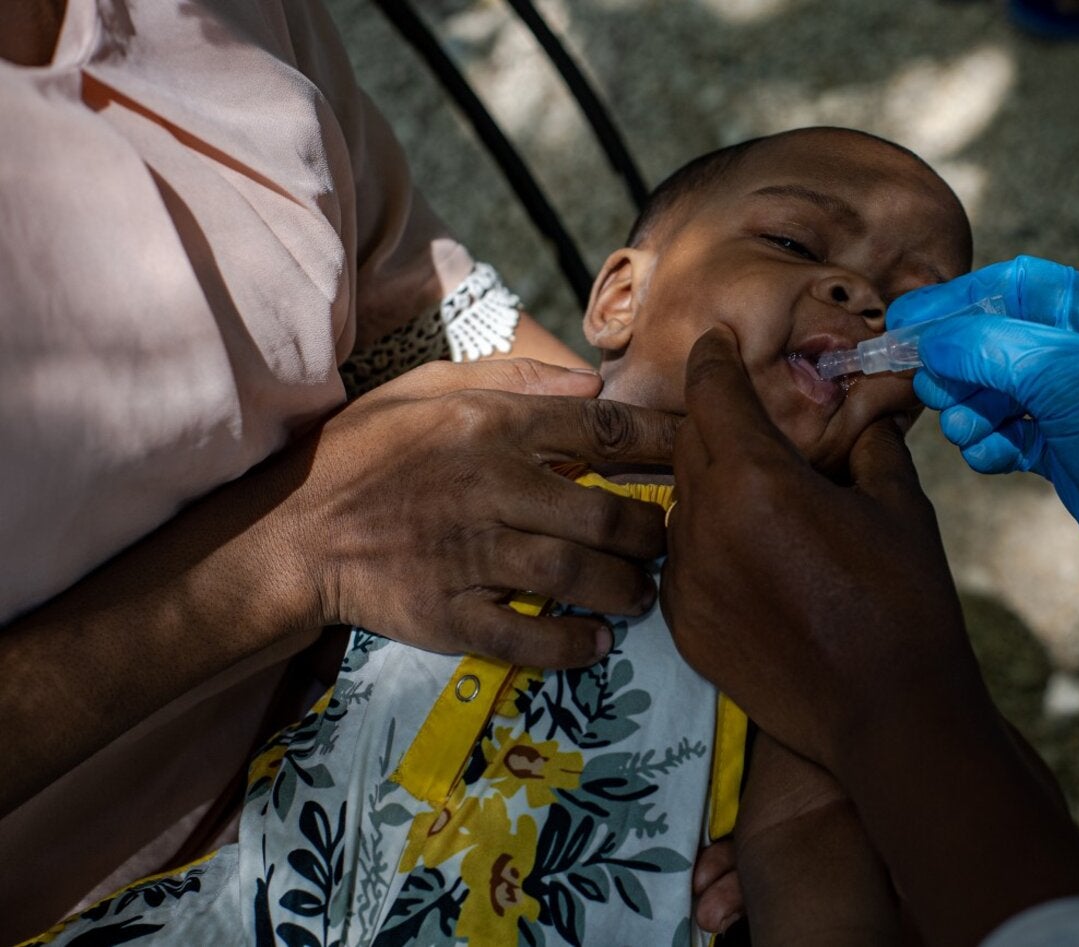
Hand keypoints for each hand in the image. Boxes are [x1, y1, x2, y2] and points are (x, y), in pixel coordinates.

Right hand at [285, 358, 677, 665]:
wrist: (291, 532)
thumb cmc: (364, 451)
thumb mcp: (427, 387)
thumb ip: (512, 380)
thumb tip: (590, 383)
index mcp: (488, 426)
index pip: (599, 428)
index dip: (661, 440)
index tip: (699, 451)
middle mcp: (487, 488)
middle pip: (601, 514)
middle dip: (651, 531)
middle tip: (666, 540)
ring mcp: (467, 556)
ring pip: (574, 577)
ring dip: (625, 589)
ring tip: (643, 593)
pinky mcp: (447, 615)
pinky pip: (525, 637)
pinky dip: (569, 646)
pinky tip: (596, 643)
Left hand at [662, 328, 1078, 943]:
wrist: (887, 714)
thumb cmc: (904, 602)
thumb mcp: (899, 506)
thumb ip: (869, 445)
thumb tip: (860, 414)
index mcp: (755, 480)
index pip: (714, 394)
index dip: (714, 359)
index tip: (715, 341)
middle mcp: (703, 522)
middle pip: (690, 444)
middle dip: (716, 421)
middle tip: (747, 415)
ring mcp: (685, 578)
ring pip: (683, 503)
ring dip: (712, 485)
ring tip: (757, 493)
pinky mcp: (683, 624)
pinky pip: (683, 559)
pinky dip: (708, 542)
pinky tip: (751, 554)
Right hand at [891, 255, 1078, 626]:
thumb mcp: (1064, 376)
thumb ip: (990, 347)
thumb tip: (933, 342)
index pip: (1012, 286)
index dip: (955, 299)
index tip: (907, 322)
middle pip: (993, 340)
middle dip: (956, 365)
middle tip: (931, 390)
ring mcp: (1074, 405)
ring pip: (993, 392)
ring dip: (968, 410)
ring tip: (966, 432)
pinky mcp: (1065, 450)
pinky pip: (1007, 435)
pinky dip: (989, 445)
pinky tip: (991, 458)